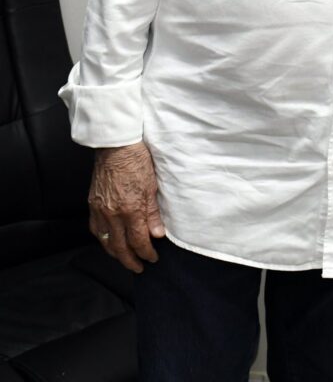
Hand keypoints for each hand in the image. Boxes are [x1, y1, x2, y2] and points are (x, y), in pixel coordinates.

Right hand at [88, 141, 164, 271]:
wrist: (116, 146)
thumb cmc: (137, 161)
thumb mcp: (152, 186)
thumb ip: (153, 212)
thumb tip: (157, 234)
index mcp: (130, 209)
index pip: (138, 241)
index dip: (146, 253)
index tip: (153, 258)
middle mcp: (112, 214)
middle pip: (120, 247)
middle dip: (130, 260)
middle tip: (139, 268)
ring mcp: (100, 210)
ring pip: (105, 241)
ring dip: (115, 254)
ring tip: (125, 258)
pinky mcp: (92, 204)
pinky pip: (95, 229)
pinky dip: (103, 240)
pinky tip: (109, 241)